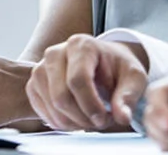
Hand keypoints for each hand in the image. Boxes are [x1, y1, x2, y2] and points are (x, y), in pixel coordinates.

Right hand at [27, 36, 147, 131]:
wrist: (102, 62)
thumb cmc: (118, 68)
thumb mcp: (133, 78)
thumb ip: (128, 96)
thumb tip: (122, 117)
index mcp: (80, 45)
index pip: (78, 80)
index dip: (91, 105)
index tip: (105, 118)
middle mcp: (54, 52)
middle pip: (61, 96)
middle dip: (83, 118)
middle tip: (100, 121)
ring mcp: (40, 67)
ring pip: (51, 105)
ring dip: (73, 122)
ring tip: (90, 119)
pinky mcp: (34, 82)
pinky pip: (41, 109)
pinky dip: (60, 122)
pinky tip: (76, 119)